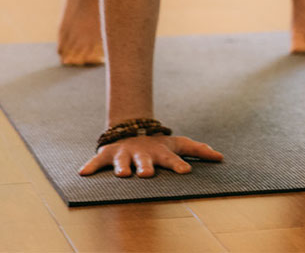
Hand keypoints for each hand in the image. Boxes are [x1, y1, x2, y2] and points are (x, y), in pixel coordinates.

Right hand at [78, 134, 223, 177]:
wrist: (132, 130)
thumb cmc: (159, 144)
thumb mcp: (179, 144)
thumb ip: (199, 150)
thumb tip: (221, 157)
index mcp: (161, 153)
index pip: (172, 160)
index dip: (179, 165)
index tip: (186, 171)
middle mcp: (142, 154)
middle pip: (145, 162)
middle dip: (146, 168)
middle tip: (148, 174)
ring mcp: (125, 154)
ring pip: (123, 162)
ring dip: (122, 168)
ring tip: (122, 175)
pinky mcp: (108, 154)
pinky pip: (97, 162)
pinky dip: (90, 166)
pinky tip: (83, 173)